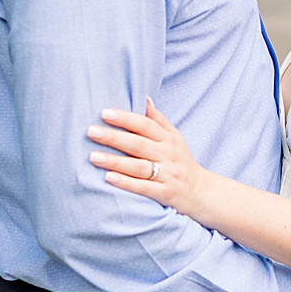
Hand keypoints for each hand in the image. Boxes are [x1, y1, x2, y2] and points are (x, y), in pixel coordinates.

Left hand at [88, 99, 209, 218]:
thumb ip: (158, 120)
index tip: (104, 113)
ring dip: (115, 161)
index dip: (125, 119)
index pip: (145, 125)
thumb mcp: (174, 138)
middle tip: (91, 131)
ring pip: (138, 166)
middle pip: (139, 144)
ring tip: (93, 156)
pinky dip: (126, 183)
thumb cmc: (180, 161)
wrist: (199, 191)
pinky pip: (143, 188)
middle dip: (114, 138)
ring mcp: (167, 174)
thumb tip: (144, 99)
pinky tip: (108, 178)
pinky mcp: (164, 193)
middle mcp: (168, 155)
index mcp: (168, 139)